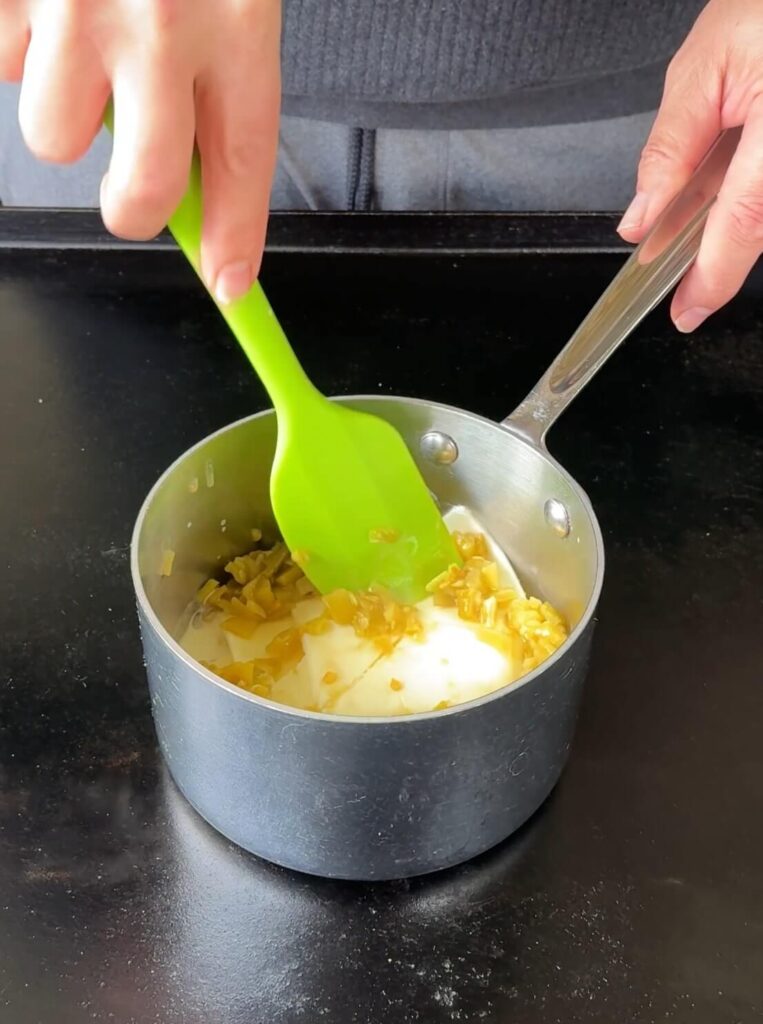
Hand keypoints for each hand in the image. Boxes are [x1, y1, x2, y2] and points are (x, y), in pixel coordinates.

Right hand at [0, 0, 280, 303]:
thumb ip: (217, 69)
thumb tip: (190, 174)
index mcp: (237, 18)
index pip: (242, 163)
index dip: (235, 236)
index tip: (230, 281)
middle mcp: (159, 23)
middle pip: (143, 188)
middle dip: (133, 209)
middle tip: (131, 190)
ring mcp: (76, 8)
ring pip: (55, 138)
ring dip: (66, 112)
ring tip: (83, 45)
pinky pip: (6, 68)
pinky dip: (22, 50)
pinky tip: (49, 7)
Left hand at [618, 0, 762, 331]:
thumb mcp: (704, 67)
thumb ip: (671, 149)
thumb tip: (641, 218)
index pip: (744, 221)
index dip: (713, 277)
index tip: (687, 312)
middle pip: (759, 226)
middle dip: (717, 261)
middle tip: (686, 294)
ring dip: (729, 228)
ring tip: (690, 236)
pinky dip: (744, 200)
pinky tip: (720, 193)